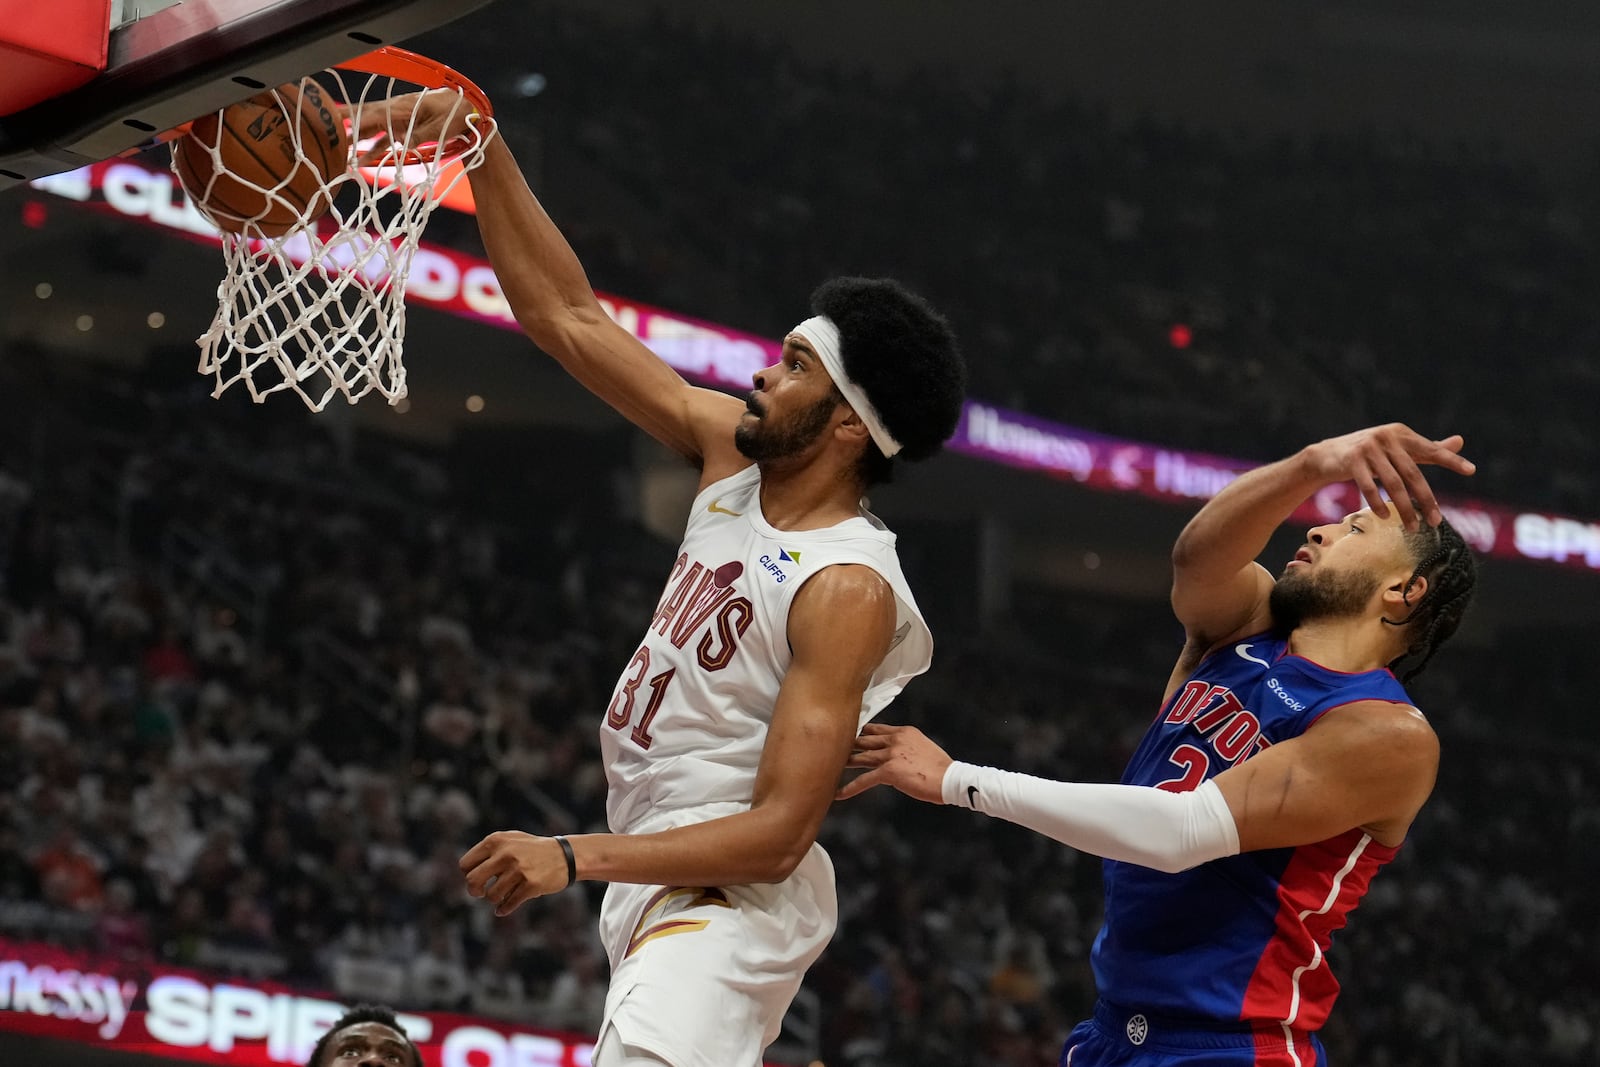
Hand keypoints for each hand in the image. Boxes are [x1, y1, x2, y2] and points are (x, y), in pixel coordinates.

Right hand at [349, 89, 480, 163]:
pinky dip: (372, 148)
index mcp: (404, 107)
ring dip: (355, 137)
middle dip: (345, 121)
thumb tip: (403, 144)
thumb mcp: (440, 126)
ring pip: (371, 127)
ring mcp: (398, 120)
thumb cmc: (455, 114)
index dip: (355, 119)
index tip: (338, 124)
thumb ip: (420, 135)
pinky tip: (361, 159)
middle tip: (324, 126)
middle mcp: (396, 111)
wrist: (467, 108)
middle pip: (365, 116)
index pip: (374, 114)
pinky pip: (384, 139)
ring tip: (338, 148)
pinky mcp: (403, 129)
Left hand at [459, 831, 569, 916]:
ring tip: (503, 894)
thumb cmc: (533, 850)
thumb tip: (465, 872)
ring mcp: (519, 870)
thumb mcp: (510, 841)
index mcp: (496, 841)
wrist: (565, 855)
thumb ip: (488, 851)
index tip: (479, 878)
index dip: (468, 875)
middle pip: (472, 881)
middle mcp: (505, 854)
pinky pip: (508, 904)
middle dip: (474, 891)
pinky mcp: (531, 885)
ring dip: (495, 899)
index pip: (465, 865)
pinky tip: (504, 908)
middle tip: (481, 893)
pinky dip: (504, 909)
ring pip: (491, 896)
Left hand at [835, 723, 952, 803]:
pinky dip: (850, 788)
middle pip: (865, 740)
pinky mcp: (889, 771)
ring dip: (846, 763)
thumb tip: (892, 757)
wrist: (950, 778)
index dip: (861, 733)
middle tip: (834, 748)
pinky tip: (838, 794)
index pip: (876, 729)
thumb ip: (905, 747)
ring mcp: (891, 754)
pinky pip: (864, 780)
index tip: (849, 736)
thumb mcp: (921, 747)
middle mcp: (895, 739)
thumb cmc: (939, 768)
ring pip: (862, 757)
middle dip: (849, 745)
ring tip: (830, 767)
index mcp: (904, 732)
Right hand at [1306, 423, 1475, 530]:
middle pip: (1412, 473)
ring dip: (1404, 508)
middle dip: (1425, 499)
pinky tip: (1384, 516)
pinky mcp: (1351, 460)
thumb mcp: (1397, 448)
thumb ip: (1427, 448)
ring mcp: (1367, 448)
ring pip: (1392, 483)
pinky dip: (1377, 503)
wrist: (1326, 455)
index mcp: (1401, 434)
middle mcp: (1386, 437)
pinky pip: (1368, 486)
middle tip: (1436, 521)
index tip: (1470, 470)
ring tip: (1413, 526)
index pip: (1430, 449)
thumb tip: (1460, 441)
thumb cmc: (1368, 454)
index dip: (1450, 460)